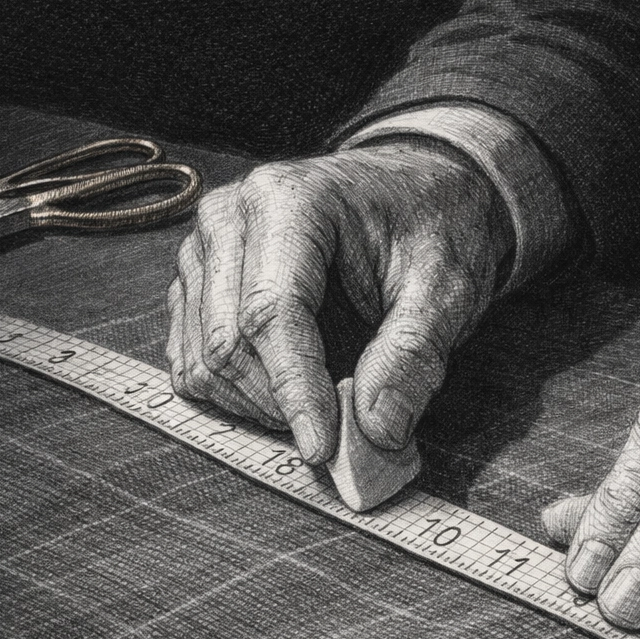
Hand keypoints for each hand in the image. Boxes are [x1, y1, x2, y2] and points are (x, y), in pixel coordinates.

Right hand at [166, 141, 511, 461]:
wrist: (414, 190)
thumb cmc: (430, 227)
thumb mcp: (447, 287)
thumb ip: (413, 355)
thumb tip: (378, 431)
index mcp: (289, 200)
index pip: (272, 314)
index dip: (295, 390)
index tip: (323, 448)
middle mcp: (231, 216)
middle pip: (228, 342)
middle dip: (281, 403)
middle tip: (343, 431)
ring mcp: (205, 248)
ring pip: (204, 359)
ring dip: (259, 405)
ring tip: (324, 405)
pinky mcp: (198, 282)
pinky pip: (191, 359)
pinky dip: (236, 395)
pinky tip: (289, 393)